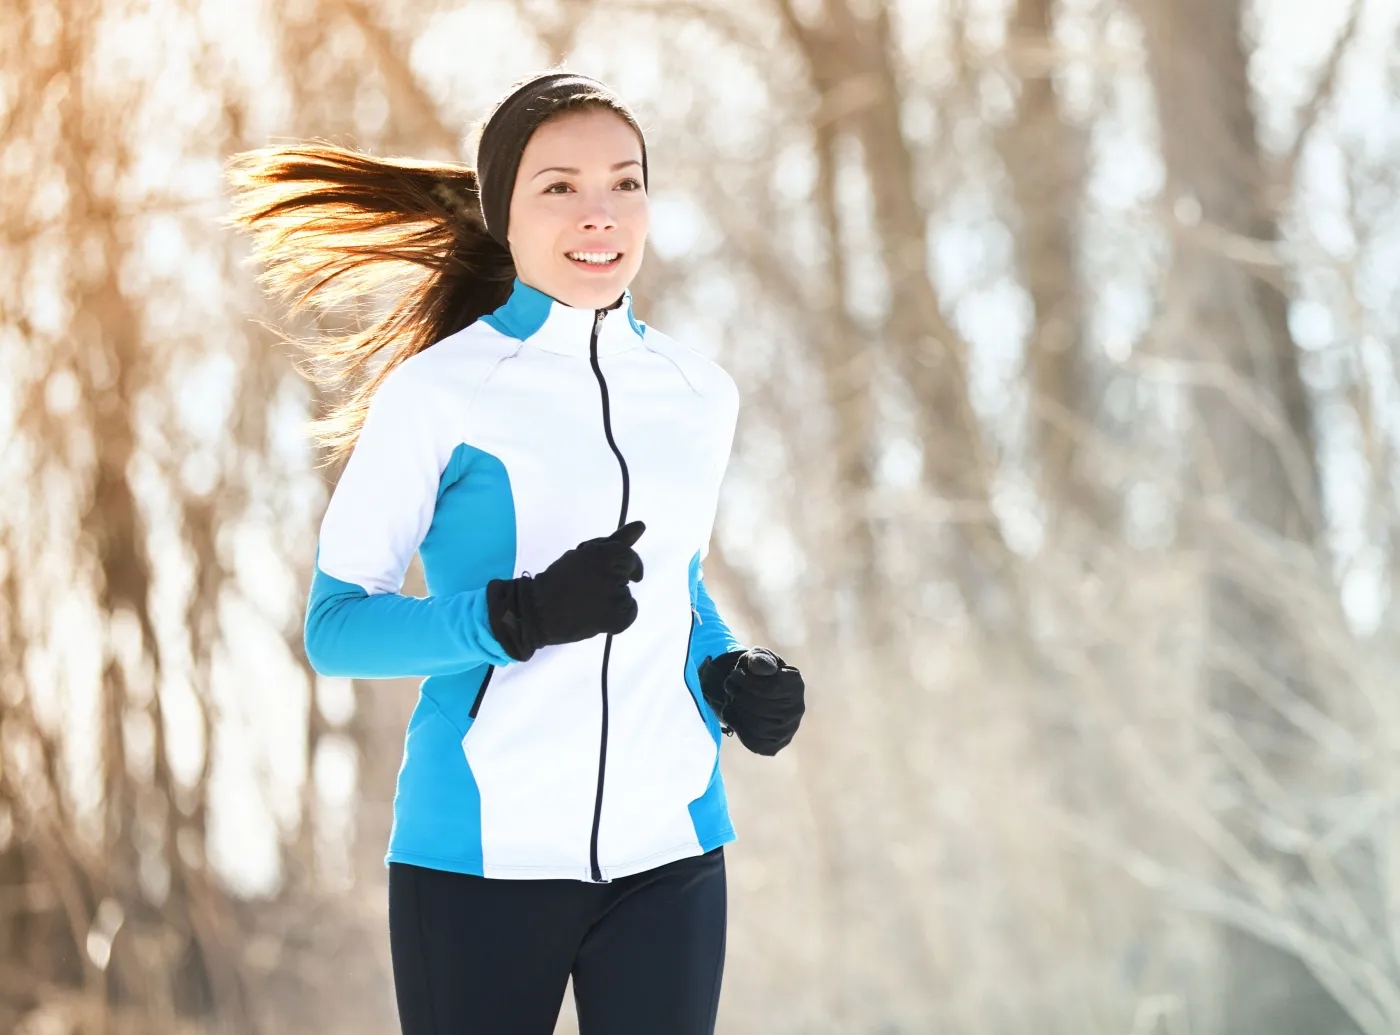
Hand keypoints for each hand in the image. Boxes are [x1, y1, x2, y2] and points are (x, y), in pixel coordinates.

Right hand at [487, 520, 645, 661]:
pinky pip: (630, 612)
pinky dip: (618, 614)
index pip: (627, 556)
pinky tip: (597, 614)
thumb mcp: (586, 554)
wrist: (538, 612)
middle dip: (613, 578)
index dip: (621, 563)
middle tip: (588, 588)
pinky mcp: (618, 620)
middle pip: (627, 574)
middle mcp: (612, 576)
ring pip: (626, 594)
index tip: (614, 570)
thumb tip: (641, 525)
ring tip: (587, 602)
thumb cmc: (560, 579)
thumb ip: (616, 540)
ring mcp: (616, 600)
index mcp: (603, 555)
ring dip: (613, 597)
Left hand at [698, 647, 804, 755]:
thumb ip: (759, 659)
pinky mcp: (773, 746)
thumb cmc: (755, 672)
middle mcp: (797, 709)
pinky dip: (737, 726)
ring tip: (731, 697)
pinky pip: (753, 742)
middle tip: (729, 685)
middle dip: (739, 694)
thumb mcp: (756, 658)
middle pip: (762, 707)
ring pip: (758, 726)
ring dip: (737, 710)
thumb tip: (763, 668)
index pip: (770, 689)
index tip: (736, 674)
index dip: (746, 681)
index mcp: (795, 684)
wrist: (754, 692)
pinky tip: (732, 712)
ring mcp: (787, 730)